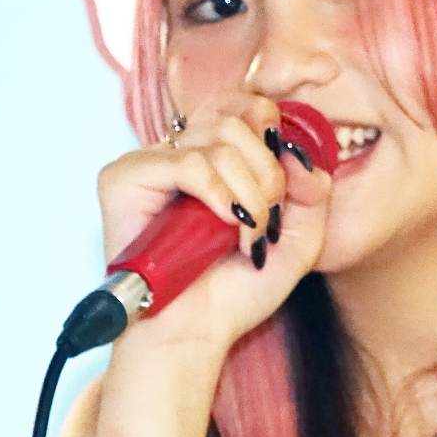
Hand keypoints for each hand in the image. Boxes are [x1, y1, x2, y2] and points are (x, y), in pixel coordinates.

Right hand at [94, 92, 333, 362]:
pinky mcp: (124, 178)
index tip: (290, 171)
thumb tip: (300, 155)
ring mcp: (149, 161)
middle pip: (239, 116)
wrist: (195, 334)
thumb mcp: (296, 239)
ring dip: (249, 190)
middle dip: (269, 171)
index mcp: (213, 156)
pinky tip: (225, 224)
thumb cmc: (236, 291)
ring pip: (219, 137)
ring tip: (247, 233)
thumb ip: (312, 194)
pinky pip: (188, 162)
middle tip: (267, 217)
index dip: (274, 121)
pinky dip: (219, 193)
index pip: (244, 102)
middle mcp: (178, 151)